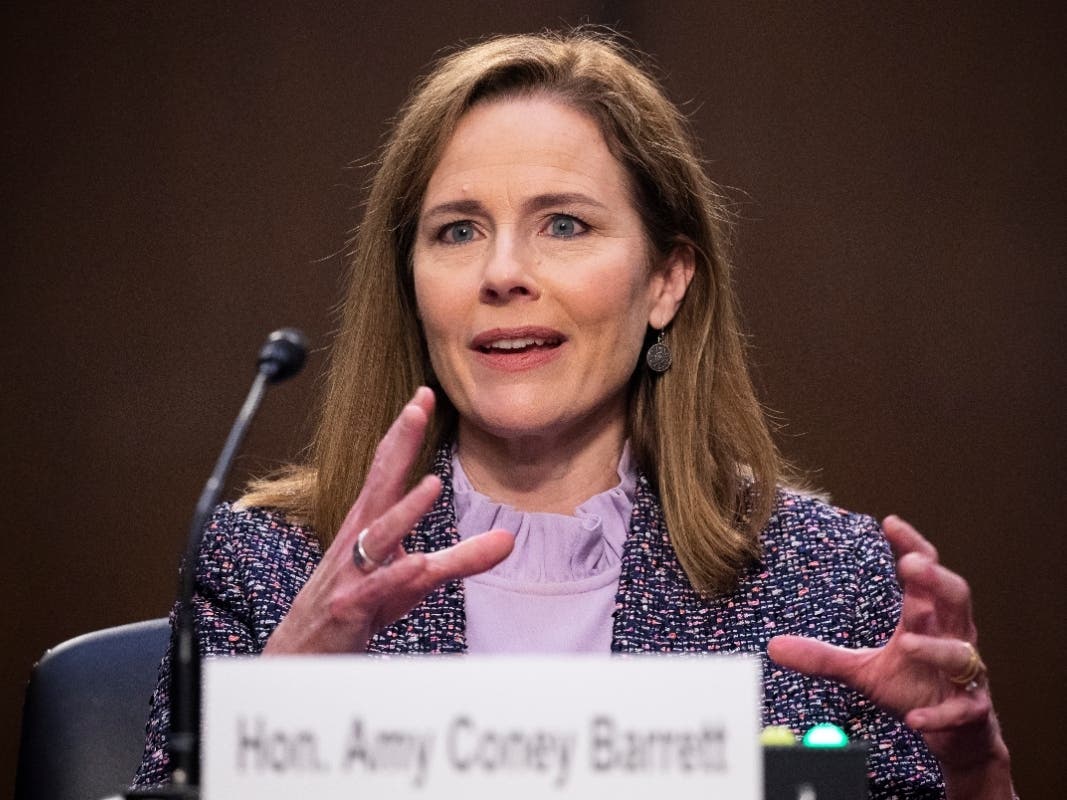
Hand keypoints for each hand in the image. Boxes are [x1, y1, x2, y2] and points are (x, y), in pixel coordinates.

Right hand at [264, 386, 513, 653]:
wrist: (304, 653)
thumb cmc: (359, 605)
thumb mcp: (415, 579)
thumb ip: (461, 558)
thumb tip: (509, 539)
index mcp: (369, 524)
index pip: (386, 469)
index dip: (404, 433)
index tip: (423, 395)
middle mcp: (357, 539)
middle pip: (379, 484)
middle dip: (397, 445)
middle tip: (416, 408)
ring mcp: (351, 572)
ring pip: (378, 536)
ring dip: (405, 510)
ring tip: (433, 484)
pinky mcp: (351, 607)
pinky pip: (375, 589)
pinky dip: (395, 576)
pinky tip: (417, 563)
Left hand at [768, 516, 1012, 795]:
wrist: (954, 735)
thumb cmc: (912, 688)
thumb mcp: (862, 669)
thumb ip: (822, 656)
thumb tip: (773, 646)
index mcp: (926, 618)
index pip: (925, 573)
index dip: (912, 547)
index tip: (890, 523)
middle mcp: (951, 638)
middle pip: (956, 598)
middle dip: (936, 580)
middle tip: (911, 565)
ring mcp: (964, 675)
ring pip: (959, 653)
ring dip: (935, 648)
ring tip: (907, 643)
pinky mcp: (969, 711)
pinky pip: (960, 709)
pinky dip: (940, 713)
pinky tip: (916, 719)